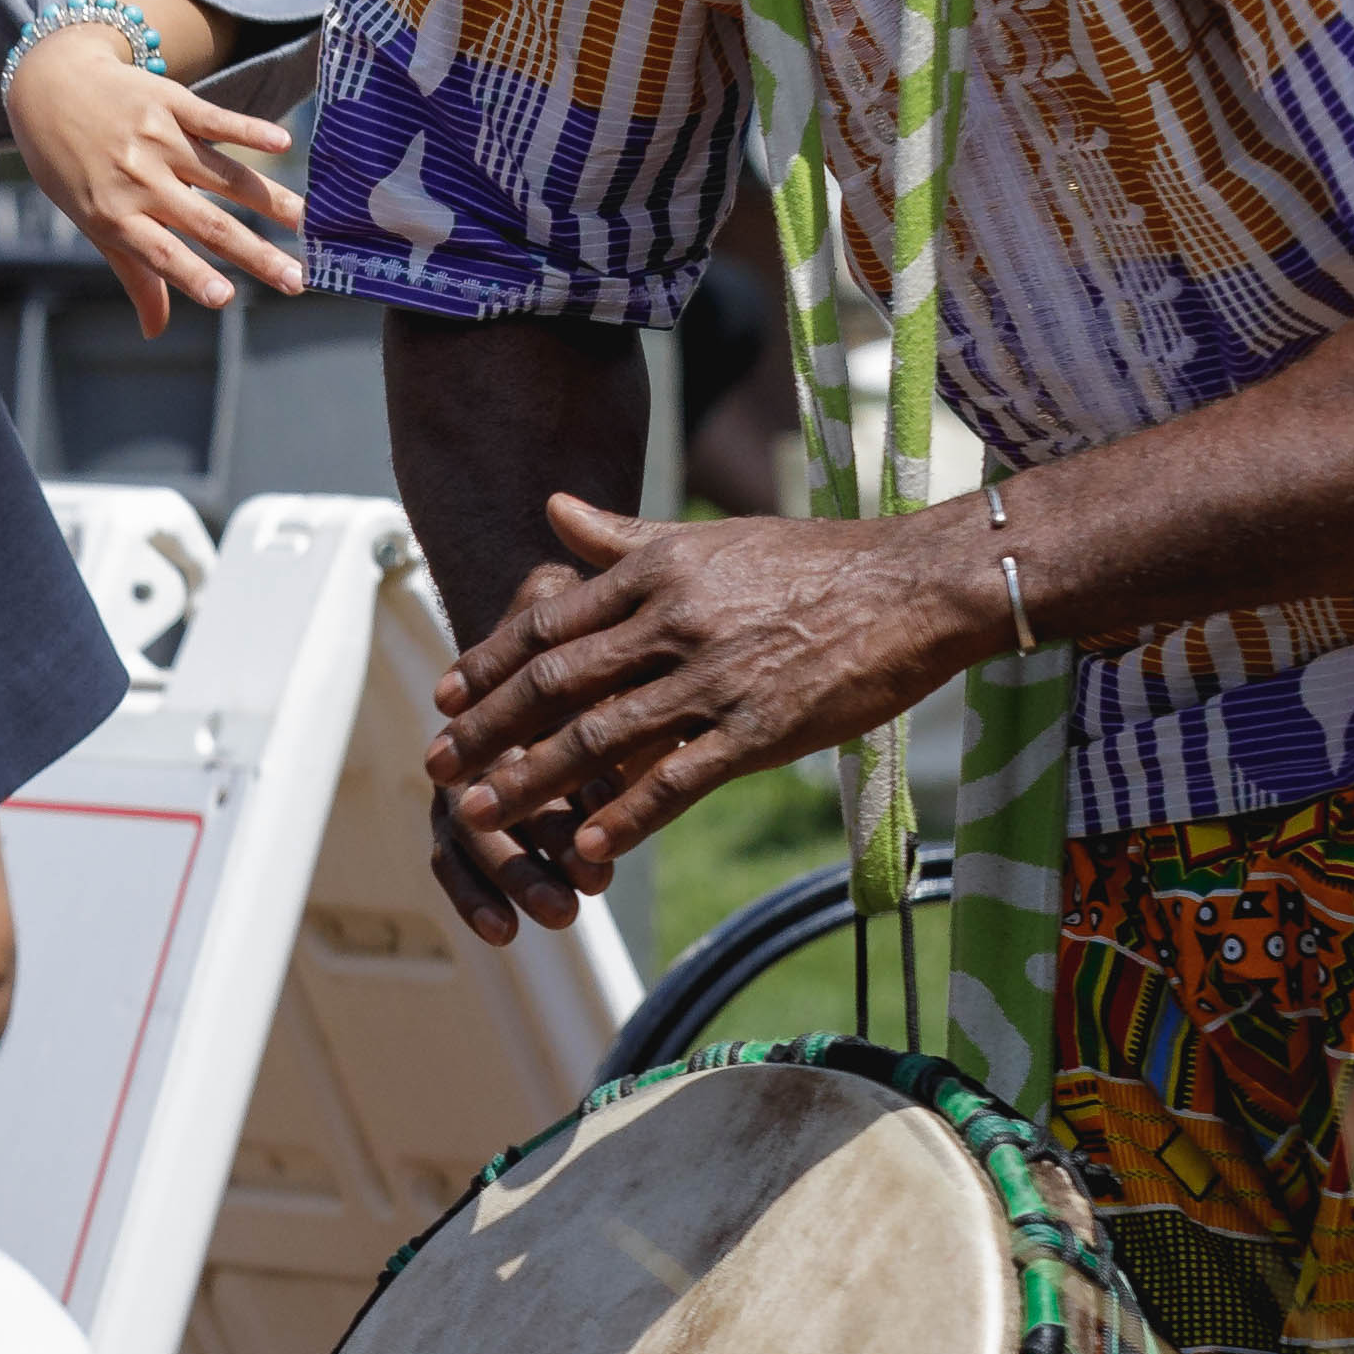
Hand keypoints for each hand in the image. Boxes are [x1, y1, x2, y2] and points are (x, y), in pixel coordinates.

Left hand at [7, 24, 307, 338]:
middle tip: (296, 279)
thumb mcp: (91, 220)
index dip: (194, 277)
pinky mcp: (170, 103)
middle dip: (255, 254)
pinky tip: (283, 144)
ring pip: (224, 175)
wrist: (49, 85)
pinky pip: (216, 120)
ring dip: (270, 199)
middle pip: (207, 223)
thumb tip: (155, 331)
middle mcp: (138, 180)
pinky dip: (249, 130)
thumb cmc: (69, 165)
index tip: (227, 299)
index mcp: (114, 216)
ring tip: (308, 222)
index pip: (162, 254)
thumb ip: (134, 271)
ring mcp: (156, 140)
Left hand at [422, 489, 984, 923]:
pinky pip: (679, 778)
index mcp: (655, 574)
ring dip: (534, 778)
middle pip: (557, 682)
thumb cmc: (813, 560)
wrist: (917, 585)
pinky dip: (627, 814)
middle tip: (436, 764)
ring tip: (481, 812)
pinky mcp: (762, 727)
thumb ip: (623, 537)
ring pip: (602, 734)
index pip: (548, 623)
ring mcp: (717, 677)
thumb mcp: (709, 538)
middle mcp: (673, 623)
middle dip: (489, 728)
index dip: (489, 664)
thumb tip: (550, 508)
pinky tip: (585, 845)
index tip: (444, 697)